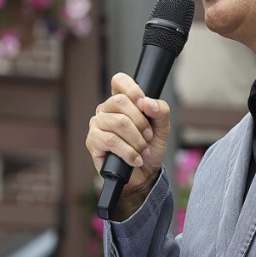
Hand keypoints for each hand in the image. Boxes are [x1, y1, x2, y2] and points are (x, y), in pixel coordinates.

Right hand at [86, 72, 171, 219]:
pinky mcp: (93, 141)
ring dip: (137, 140)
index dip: (133, 89)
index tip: (144, 104)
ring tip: (142, 151)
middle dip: (141, 122)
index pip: (119, 81)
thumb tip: (147, 102)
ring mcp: (97, 124)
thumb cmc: (149, 148)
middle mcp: (106, 109)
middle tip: (148, 137)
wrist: (143, 176)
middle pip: (121, 101)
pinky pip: (112, 141)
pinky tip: (135, 159)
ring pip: (118, 122)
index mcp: (121, 101)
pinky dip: (129, 152)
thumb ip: (160, 111)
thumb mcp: (162, 128)